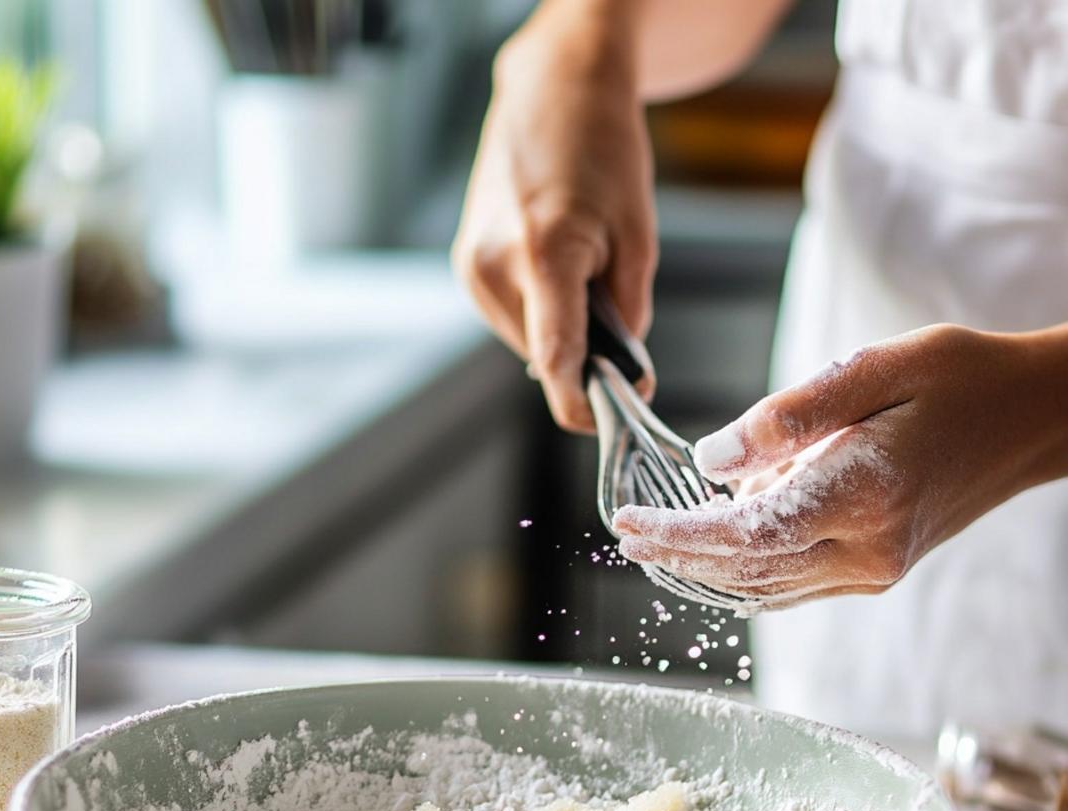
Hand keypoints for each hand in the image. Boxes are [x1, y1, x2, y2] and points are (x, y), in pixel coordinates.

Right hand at [451, 1, 656, 430]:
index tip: (605, 425)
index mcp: (543, 253)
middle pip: (544, 355)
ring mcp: (472, 268)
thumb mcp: (639, 234)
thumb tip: (622, 372)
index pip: (556, 359)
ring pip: (526, 339)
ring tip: (582, 273)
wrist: (550, 90)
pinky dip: (540, 310)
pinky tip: (555, 267)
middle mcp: (493, 266)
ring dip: (560, 330)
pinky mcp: (465, 266)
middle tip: (615, 318)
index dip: (581, 405)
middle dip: (583, 356)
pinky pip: (511, 316)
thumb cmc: (602, 149)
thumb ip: (630, 312)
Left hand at [613, 324, 1067, 606]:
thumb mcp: (876, 367)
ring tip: (652, 545)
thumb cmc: (961, 379)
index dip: (681, 534)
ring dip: (703, 570)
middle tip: (624, 535)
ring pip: (766, 586)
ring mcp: (873, 568)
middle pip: (747, 569)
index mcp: (865, 494)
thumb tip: (711, 459)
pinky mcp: (875, 570)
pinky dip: (743, 574)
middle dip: (678, 555)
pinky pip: (792, 585)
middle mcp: (868, 548)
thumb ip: (790, 416)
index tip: (629, 522)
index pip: (748, 533)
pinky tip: (710, 556)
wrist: (1033, 419)